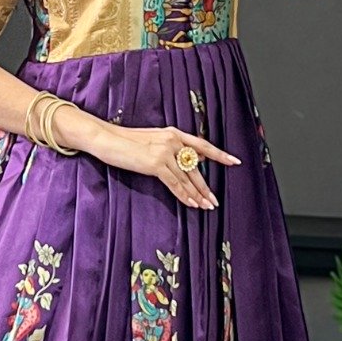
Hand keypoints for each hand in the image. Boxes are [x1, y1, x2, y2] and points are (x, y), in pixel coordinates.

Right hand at [91, 120, 239, 210]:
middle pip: (195, 168)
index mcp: (174, 133)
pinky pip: (174, 183)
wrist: (107, 138)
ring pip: (186, 178)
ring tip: (206, 207)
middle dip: (205, 187)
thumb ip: (172, 147)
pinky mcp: (155, 164)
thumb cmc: (126, 141)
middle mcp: (173, 140)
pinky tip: (191, 204)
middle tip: (214, 201)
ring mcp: (165, 152)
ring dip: (197, 195)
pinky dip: (183, 195)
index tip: (234, 162)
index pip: (201, 145)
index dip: (219, 154)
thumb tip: (192, 158)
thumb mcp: (153, 139)